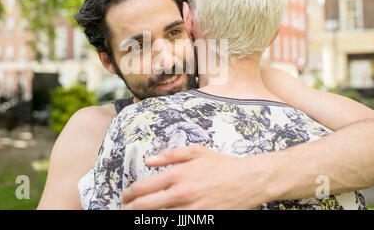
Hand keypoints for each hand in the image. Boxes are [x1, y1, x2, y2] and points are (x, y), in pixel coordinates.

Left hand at [120, 144, 276, 209]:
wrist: (248, 181)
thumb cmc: (222, 165)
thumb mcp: (196, 152)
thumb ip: (170, 155)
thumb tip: (149, 160)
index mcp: (178, 174)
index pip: (143, 187)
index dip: (129, 193)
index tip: (125, 196)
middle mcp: (181, 194)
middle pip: (145, 207)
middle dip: (129, 210)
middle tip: (124, 209)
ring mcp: (191, 210)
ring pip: (158, 220)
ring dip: (144, 219)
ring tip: (137, 217)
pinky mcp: (202, 220)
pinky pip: (177, 224)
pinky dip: (164, 223)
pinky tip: (158, 221)